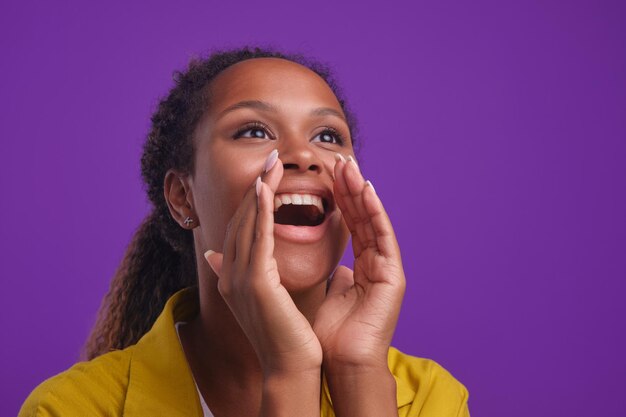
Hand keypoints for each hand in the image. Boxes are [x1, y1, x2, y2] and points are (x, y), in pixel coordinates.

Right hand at [204, 152, 321, 374]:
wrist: (289, 366)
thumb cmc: (283, 334)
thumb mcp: (257, 297)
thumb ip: (240, 273)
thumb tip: (214, 255)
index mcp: (231, 276)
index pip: (240, 228)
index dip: (251, 200)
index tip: (265, 176)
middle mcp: (229, 274)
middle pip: (241, 220)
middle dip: (256, 187)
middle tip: (270, 158)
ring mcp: (239, 278)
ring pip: (248, 223)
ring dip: (260, 190)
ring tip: (273, 163)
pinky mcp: (255, 282)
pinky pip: (259, 237)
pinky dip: (261, 211)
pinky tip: (267, 188)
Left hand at [314, 155, 405, 370]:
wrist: (341, 361)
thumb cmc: (330, 333)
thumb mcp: (328, 293)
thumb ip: (332, 273)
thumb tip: (332, 264)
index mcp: (362, 266)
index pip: (350, 224)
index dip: (340, 198)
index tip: (327, 174)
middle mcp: (376, 263)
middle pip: (362, 217)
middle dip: (350, 188)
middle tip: (339, 159)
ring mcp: (386, 268)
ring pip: (373, 221)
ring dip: (361, 192)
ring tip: (350, 166)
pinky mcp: (393, 274)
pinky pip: (384, 236)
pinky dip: (375, 212)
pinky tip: (366, 189)